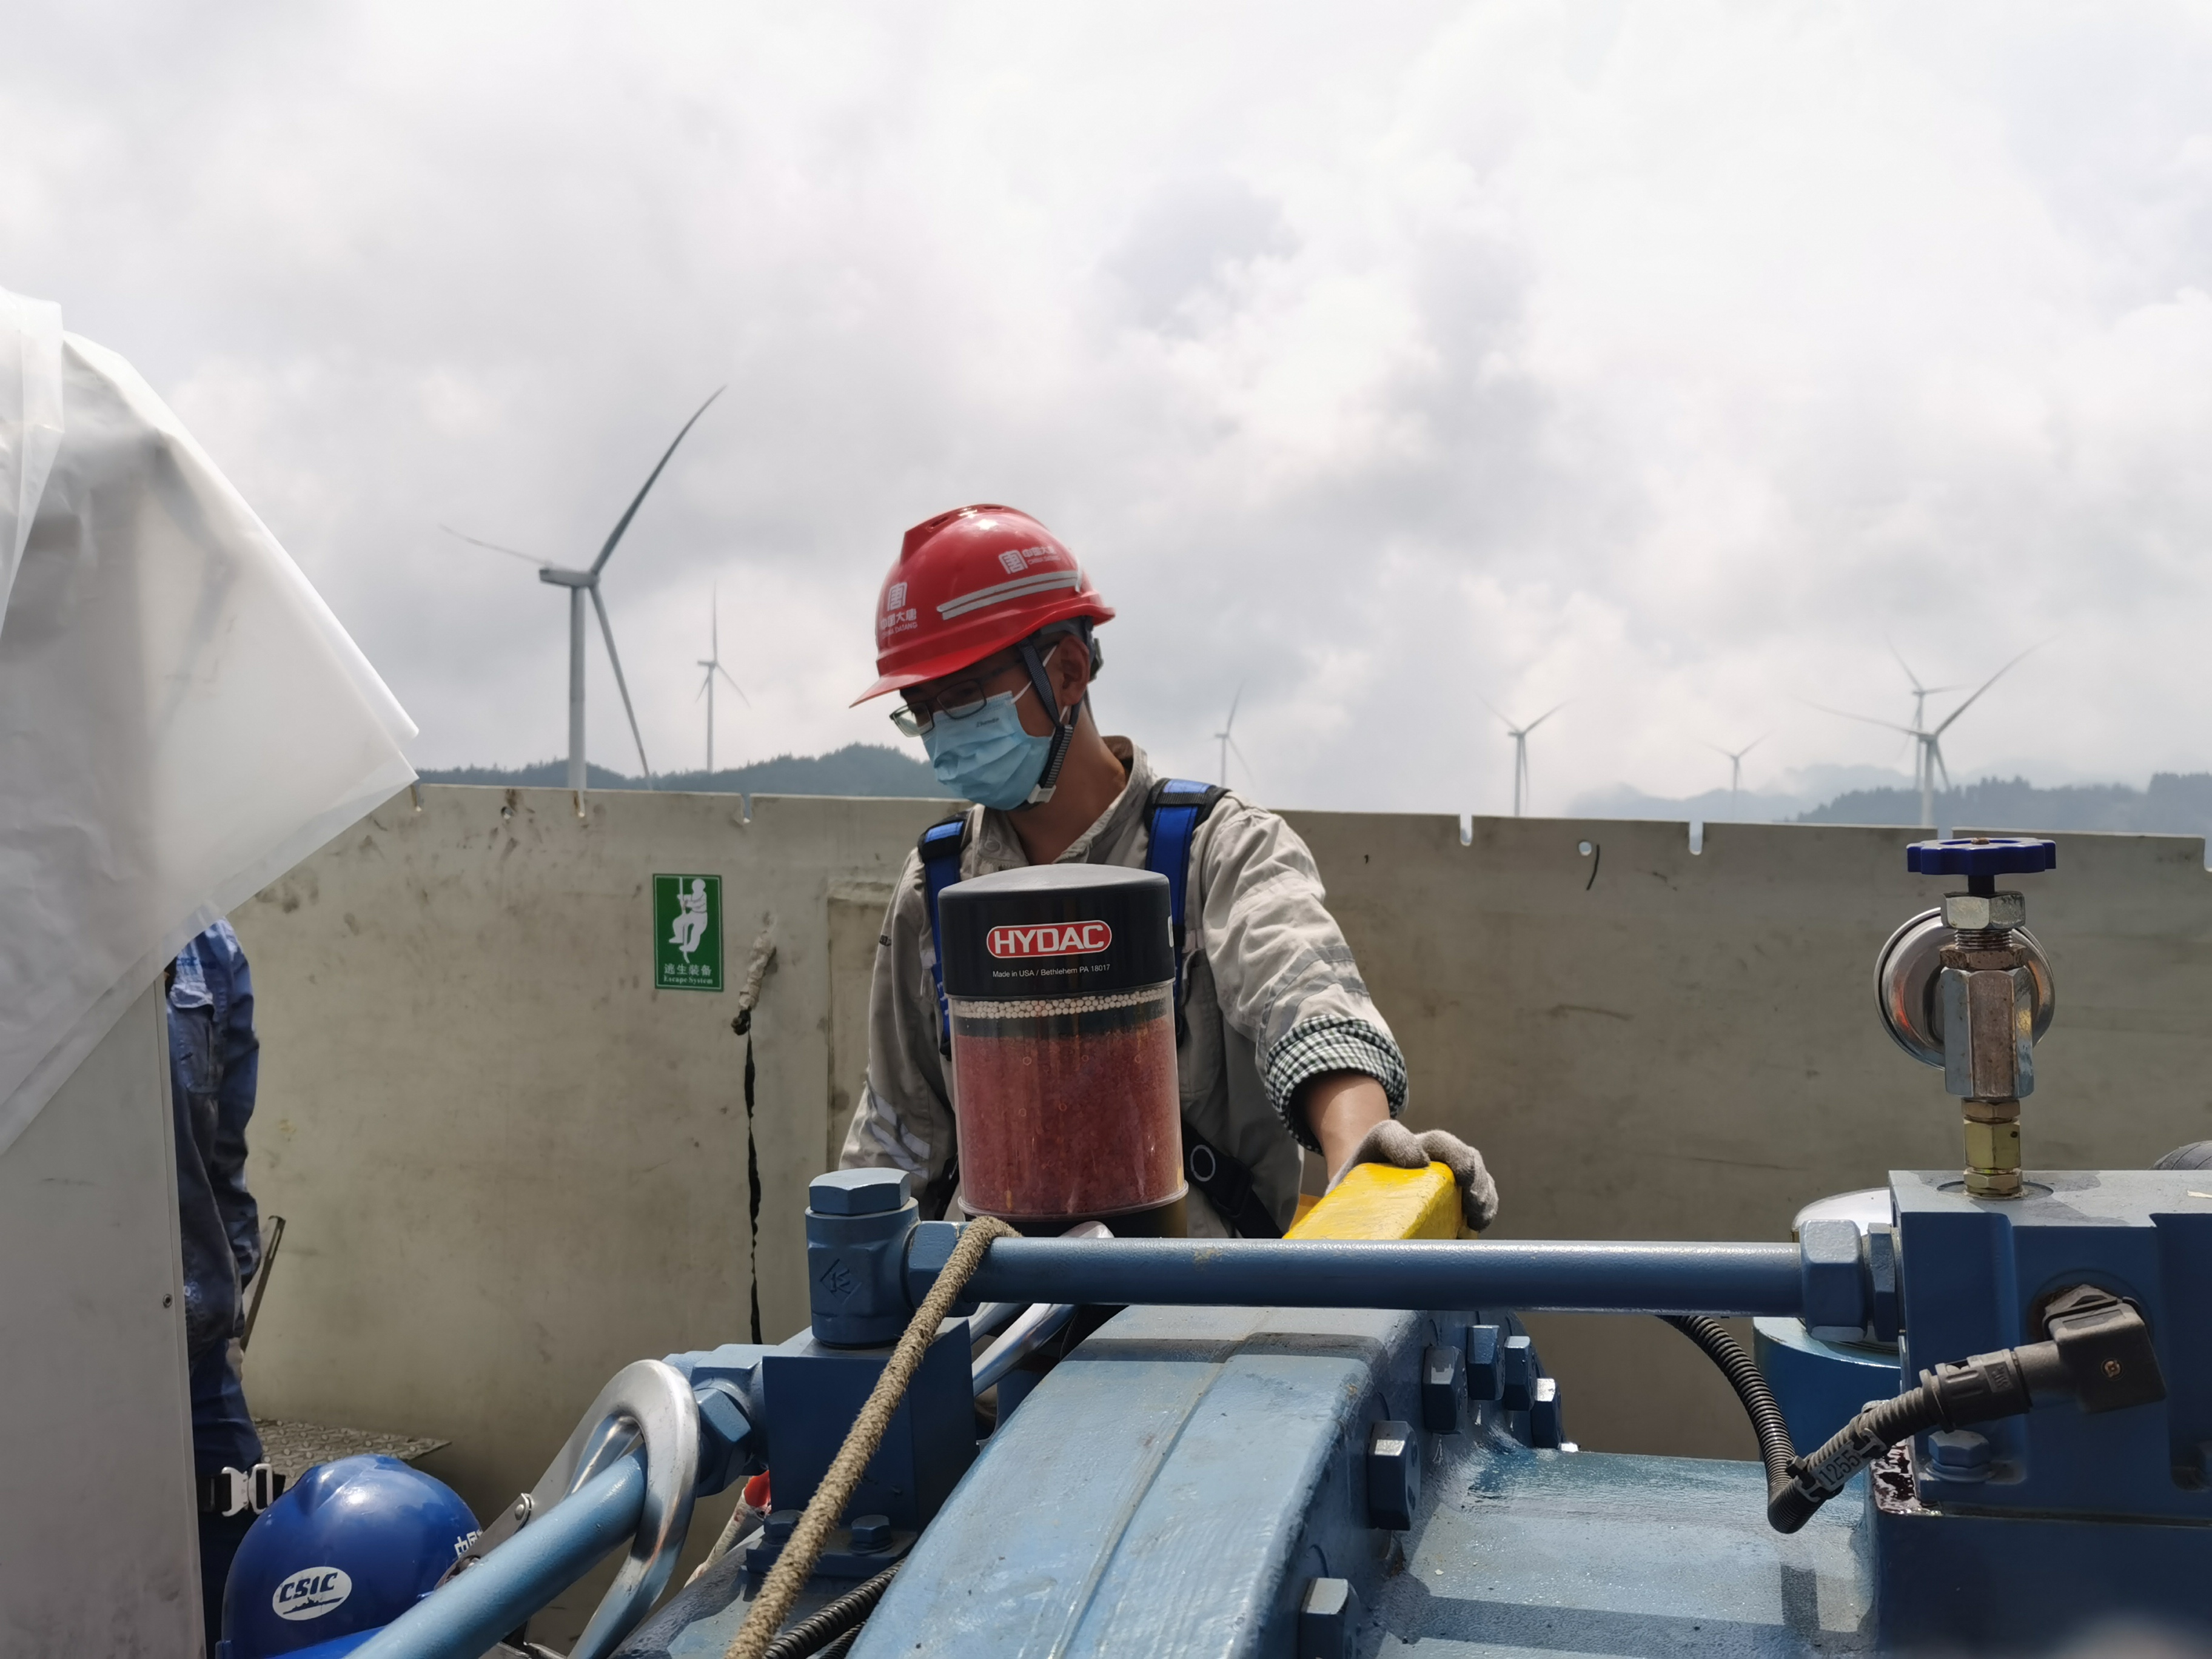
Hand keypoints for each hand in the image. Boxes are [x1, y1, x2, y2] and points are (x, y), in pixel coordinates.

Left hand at [1333, 1119, 1498, 1232]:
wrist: (1370, 1200)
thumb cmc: (1355, 1200)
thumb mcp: (1340, 1200)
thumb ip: (1337, 1212)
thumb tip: (1342, 1251)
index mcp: (1383, 1148)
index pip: (1389, 1134)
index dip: (1404, 1145)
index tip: (1418, 1163)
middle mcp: (1417, 1150)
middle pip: (1442, 1143)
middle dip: (1460, 1161)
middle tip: (1466, 1187)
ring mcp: (1440, 1167)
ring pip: (1469, 1162)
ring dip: (1480, 1185)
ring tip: (1477, 1212)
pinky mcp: (1459, 1188)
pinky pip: (1481, 1187)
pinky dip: (1486, 1203)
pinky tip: (1480, 1223)